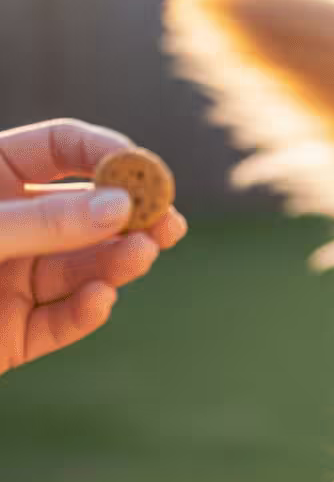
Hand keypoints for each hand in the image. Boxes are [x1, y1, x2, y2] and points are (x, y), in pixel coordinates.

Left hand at [0, 119, 186, 374]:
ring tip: (142, 255)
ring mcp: (14, 281)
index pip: (60, 147)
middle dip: (132, 216)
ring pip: (84, 268)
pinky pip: (61, 322)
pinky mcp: (15, 334)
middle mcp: (12, 227)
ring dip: (117, 262)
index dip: (104, 151)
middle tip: (169, 222)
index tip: (142, 168)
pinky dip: (86, 312)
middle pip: (88, 212)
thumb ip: (47, 221)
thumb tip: (122, 207)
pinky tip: (100, 300)